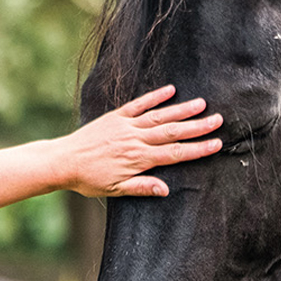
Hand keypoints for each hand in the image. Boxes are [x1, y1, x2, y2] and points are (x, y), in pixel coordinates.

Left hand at [58, 85, 222, 196]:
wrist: (63, 161)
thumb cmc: (88, 179)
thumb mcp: (115, 189)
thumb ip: (141, 187)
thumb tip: (165, 190)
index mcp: (138, 159)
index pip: (174, 153)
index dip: (197, 149)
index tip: (216, 143)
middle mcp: (135, 140)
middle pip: (172, 132)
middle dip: (197, 126)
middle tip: (218, 120)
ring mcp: (126, 126)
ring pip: (159, 116)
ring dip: (182, 109)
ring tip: (202, 104)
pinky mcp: (115, 117)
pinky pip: (138, 105)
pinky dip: (155, 97)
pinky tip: (170, 90)